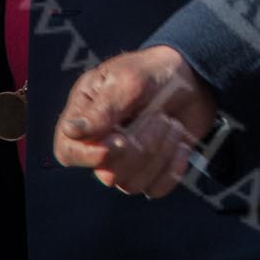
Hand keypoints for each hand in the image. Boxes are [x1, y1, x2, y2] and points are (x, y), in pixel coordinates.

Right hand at [53, 46, 220, 197]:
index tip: (118, 141)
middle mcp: (99, 144)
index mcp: (85, 116)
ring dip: (160, 152)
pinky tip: (179, 143)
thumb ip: (103, 108)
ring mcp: (124, 162)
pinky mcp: (149, 172)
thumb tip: (71, 131)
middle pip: (107, 173)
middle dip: (140, 146)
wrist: (192, 78)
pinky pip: (156, 189)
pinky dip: (173, 166)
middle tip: (159, 116)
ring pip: (132, 184)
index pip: (67, 151)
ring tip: (170, 123)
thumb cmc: (153, 71)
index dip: (88, 155)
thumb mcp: (130, 79)